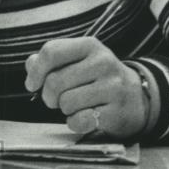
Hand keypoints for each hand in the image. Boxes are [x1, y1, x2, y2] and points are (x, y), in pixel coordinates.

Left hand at [25, 37, 148, 139]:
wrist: (137, 98)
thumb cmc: (98, 78)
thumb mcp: (78, 61)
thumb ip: (51, 60)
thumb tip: (31, 66)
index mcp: (90, 45)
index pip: (51, 52)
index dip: (36, 71)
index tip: (32, 84)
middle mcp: (103, 62)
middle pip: (55, 81)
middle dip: (49, 95)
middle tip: (56, 100)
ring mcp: (113, 87)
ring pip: (66, 102)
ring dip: (65, 109)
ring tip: (76, 106)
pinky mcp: (117, 112)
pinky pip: (79, 120)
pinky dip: (75, 123)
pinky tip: (85, 117)